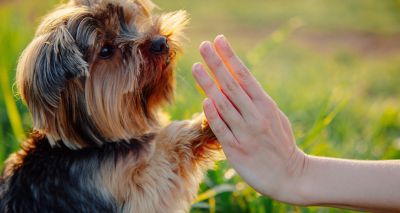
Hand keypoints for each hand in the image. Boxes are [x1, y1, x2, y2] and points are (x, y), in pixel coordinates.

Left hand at [192, 35, 307, 203]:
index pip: (245, 76)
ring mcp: (246, 132)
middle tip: (203, 46)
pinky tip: (205, 100)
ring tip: (196, 66)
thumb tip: (239, 84)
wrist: (291, 177)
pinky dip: (213, 114)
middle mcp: (256, 115)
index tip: (219, 40)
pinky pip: (222, 129)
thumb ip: (257, 102)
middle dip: (216, 63)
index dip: (230, 57)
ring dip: (209, 84)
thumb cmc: (281, 144)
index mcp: (266, 105)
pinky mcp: (237, 150)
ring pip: (224, 104)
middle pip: (232, 85)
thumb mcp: (274, 117)